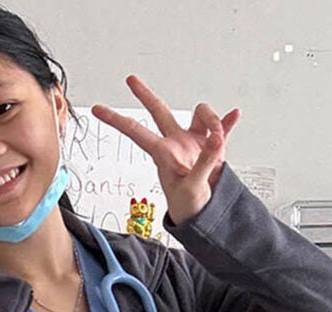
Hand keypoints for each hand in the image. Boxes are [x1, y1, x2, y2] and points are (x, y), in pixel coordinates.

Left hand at [92, 76, 240, 224]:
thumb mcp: (193, 186)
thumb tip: (216, 138)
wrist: (202, 211)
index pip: (137, 131)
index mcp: (164, 153)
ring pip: (200, 114)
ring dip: (213, 121)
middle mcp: (176, 143)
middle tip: (130, 80)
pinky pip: (221, 128)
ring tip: (220, 140)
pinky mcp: (211, 146)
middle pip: (159, 111)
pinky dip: (228, 122)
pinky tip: (234, 115)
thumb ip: (204, 161)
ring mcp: (192, 142)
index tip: (97, 110)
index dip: (117, 120)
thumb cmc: (188, 204)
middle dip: (144, 94)